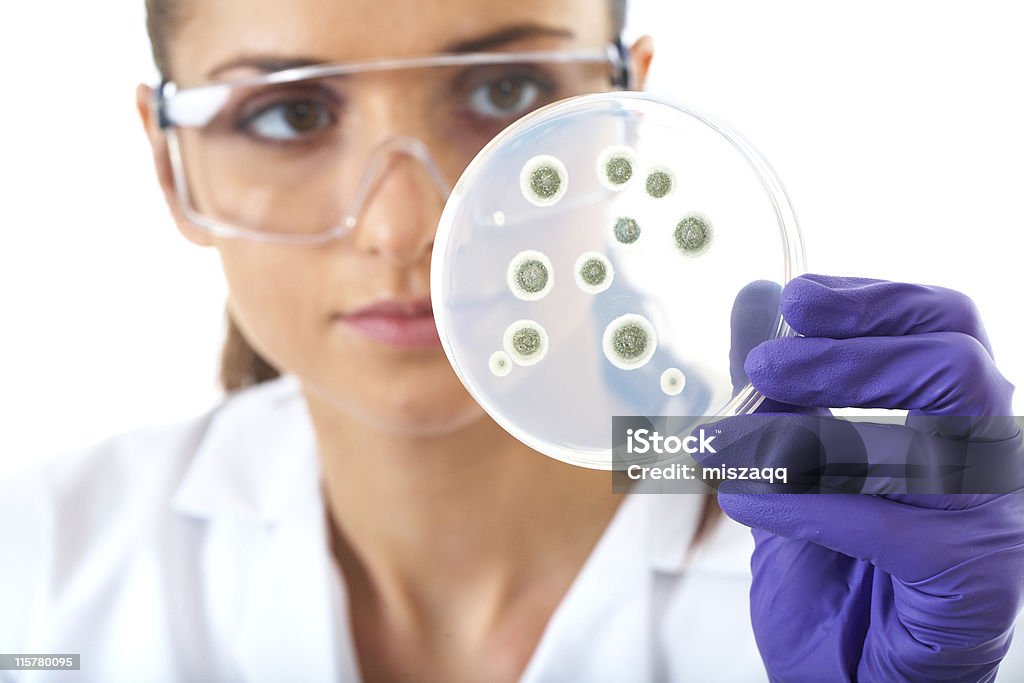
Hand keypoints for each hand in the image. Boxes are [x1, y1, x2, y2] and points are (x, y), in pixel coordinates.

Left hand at [707, 275, 1023, 681]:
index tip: (796, 298)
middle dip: (850, 353)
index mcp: (949, 418)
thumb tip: (752, 295)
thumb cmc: (828, 567)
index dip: (876, 302)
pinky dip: (806, 506)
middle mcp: (984, 460)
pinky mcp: (971, 582)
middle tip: (763, 363)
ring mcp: (988, 521)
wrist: (842, 675)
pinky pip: (892, 527)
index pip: (947, 327)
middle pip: (954, 366)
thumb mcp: (786, 459)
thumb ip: (773, 381)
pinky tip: (747, 503)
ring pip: (928, 442)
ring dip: (804, 434)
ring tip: (724, 444)